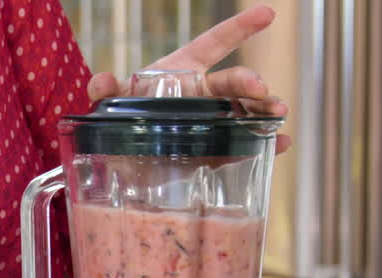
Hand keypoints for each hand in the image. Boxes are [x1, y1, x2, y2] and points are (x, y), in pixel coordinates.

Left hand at [86, 5, 291, 153]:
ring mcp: (213, 123)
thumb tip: (102, 82)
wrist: (123, 159)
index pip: (215, 43)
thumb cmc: (125, 118)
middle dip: (250, 82)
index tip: (267, 14)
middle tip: (260, 89)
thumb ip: (107, 90)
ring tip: (276, 115)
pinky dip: (265, 145)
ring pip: (245, 111)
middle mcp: (204, 94)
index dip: (240, 28)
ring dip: (264, 110)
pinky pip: (243, 145)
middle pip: (233, 82)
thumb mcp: (115, 102)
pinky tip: (279, 144)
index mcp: (184, 72)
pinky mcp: (215, 151)